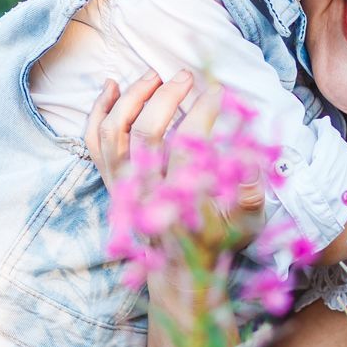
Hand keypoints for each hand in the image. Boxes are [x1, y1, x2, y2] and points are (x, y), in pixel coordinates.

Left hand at [86, 71, 261, 250]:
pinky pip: (95, 142)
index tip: (217, 91)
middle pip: (145, 134)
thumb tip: (251, 153)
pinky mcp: (112, 183)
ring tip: (154, 75)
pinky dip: (99, 111)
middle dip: (166, 97)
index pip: (186, 146)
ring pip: (114, 133)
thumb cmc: (219, 241)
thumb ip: (251, 190)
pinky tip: (112, 85)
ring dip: (132, 97)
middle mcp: (145, 196)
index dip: (202, 113)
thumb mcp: (247, 223)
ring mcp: (123, 188)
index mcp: (180, 204)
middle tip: (185, 76)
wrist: (181, 271)